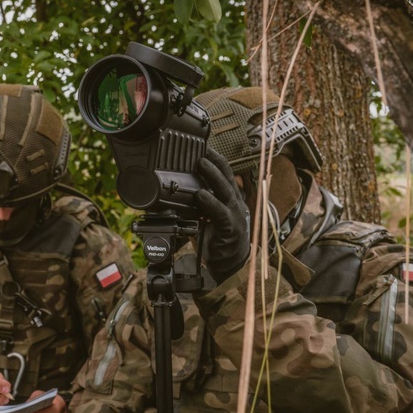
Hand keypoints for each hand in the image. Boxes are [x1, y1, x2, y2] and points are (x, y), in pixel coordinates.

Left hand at [195, 147, 249, 283]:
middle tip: (201, 150)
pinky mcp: (230, 228)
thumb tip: (177, 194)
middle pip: (227, 176)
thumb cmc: (218, 239)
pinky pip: (220, 212)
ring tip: (201, 164)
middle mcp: (235, 203)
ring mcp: (235, 214)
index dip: (216, 159)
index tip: (204, 147)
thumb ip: (196, 205)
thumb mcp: (206, 218)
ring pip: (225, 190)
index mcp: (230, 199)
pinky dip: (210, 202)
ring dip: (212, 175)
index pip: (225, 174)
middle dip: (215, 161)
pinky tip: (200, 195)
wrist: (230, 265)